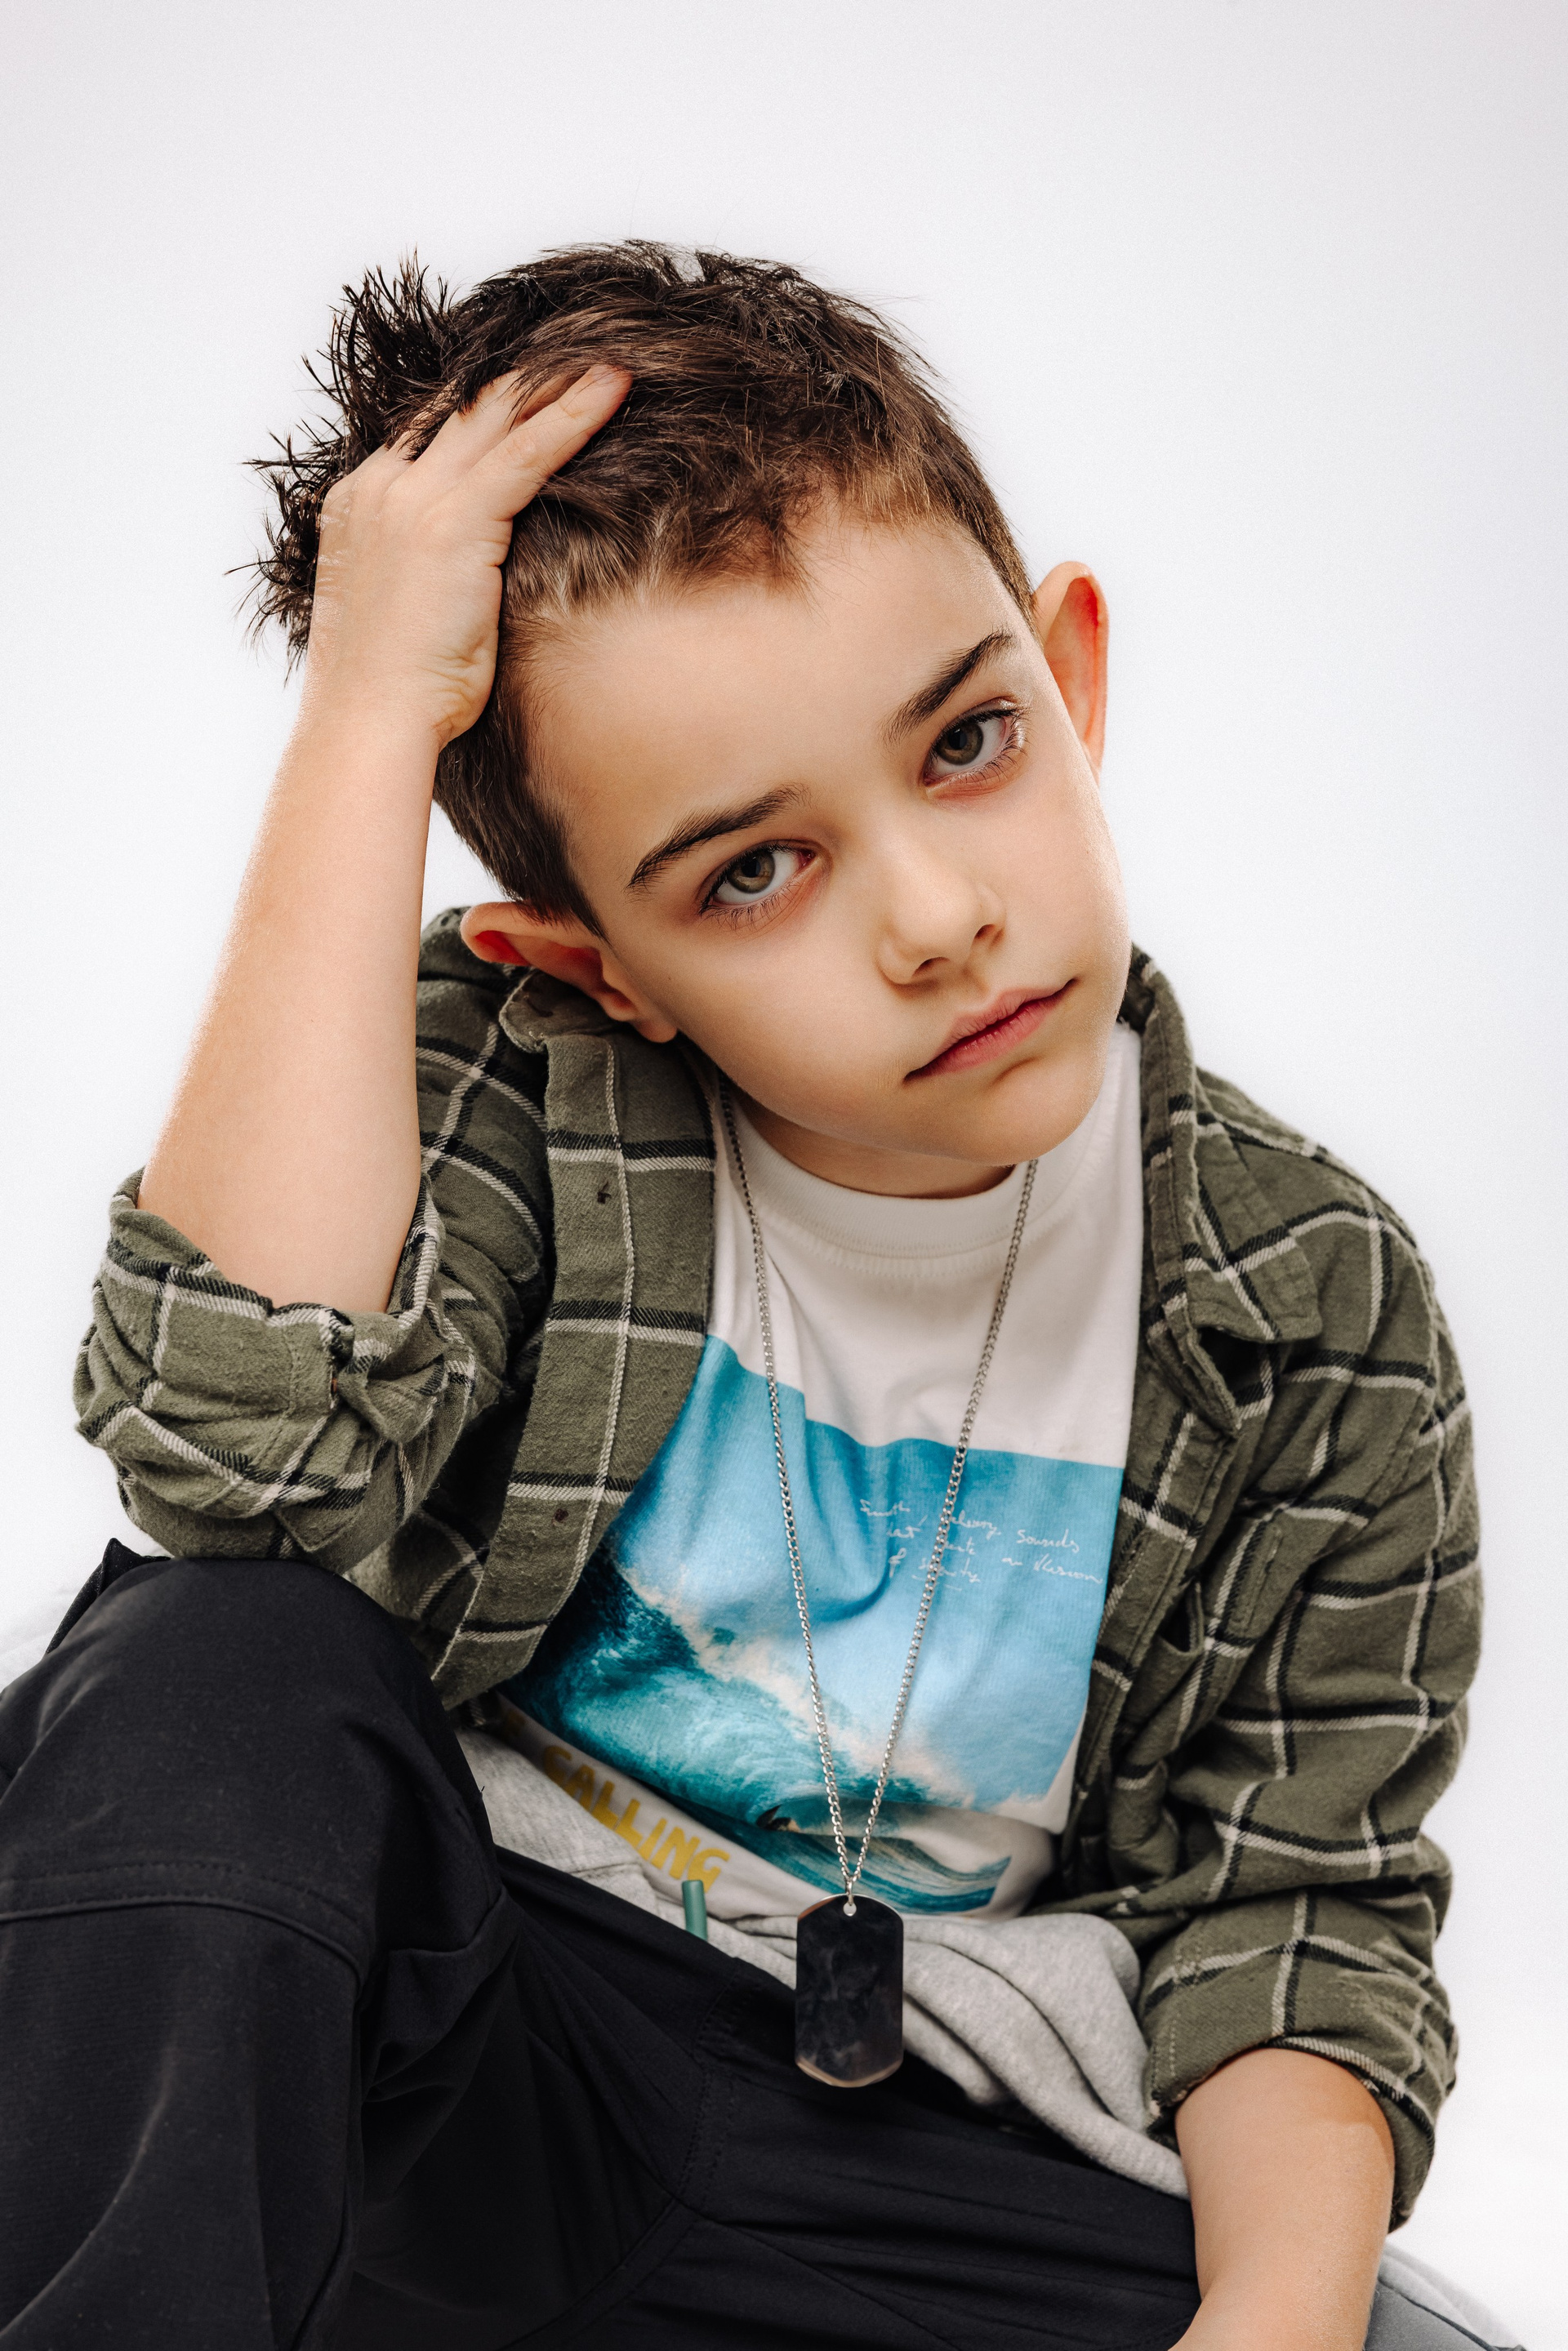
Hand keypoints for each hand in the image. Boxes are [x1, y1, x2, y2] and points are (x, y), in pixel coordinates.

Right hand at [301, 362, 629, 750]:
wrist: (369, 722)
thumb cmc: (393, 693)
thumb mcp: (405, 611)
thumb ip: (430, 568)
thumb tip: (473, 577)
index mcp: (362, 504)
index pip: (432, 434)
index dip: (485, 408)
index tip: (534, 386)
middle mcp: (382, 486)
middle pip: (464, 411)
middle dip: (524, 382)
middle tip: (579, 351)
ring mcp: (413, 497)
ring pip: (500, 418)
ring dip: (558, 384)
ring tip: (610, 360)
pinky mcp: (455, 521)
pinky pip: (529, 453)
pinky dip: (575, 417)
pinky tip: (616, 389)